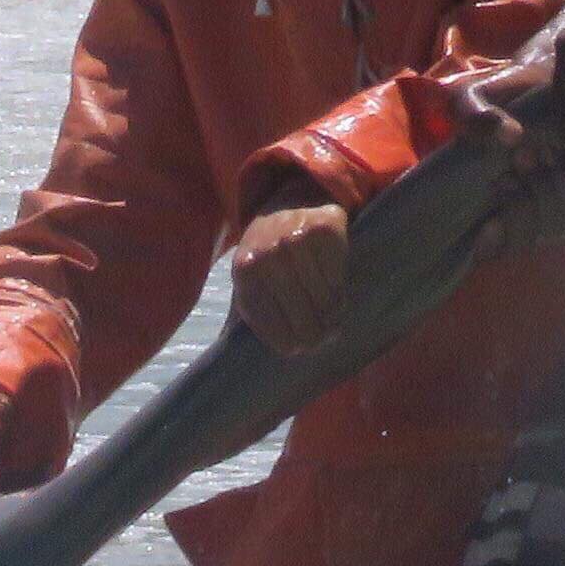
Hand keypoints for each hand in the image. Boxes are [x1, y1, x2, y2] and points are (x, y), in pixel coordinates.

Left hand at [228, 198, 350, 360]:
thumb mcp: (247, 278)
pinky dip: (339, 290)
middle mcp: (268, 252)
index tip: (295, 352)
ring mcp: (296, 238)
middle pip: (297, 310)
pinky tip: (337, 297)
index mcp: (243, 269)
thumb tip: (224, 363)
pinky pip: (337, 273)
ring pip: (320, 294)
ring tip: (333, 324)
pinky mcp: (325, 227)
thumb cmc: (268, 251)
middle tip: (321, 342)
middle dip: (311, 333)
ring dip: (329, 314)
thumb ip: (245, 311)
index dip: (282, 339)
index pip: (266, 317)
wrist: (290, 202)